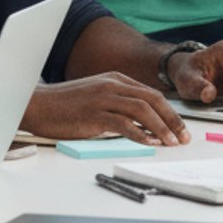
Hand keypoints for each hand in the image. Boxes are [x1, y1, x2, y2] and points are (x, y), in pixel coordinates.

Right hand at [20, 73, 189, 146]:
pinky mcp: (94, 114)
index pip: (152, 94)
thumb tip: (142, 124)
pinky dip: (140, 134)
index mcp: (115, 79)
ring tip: (171, 143)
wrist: (39, 105)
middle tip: (184, 137)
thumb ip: (118, 104)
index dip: (170, 112)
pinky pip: (124, 123)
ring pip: (142, 110)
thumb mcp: (97, 97)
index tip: (181, 128)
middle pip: (153, 99)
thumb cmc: (66, 105)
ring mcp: (103, 98)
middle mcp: (112, 85)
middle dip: (173, 119)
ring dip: (161, 127)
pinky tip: (149, 143)